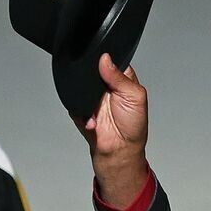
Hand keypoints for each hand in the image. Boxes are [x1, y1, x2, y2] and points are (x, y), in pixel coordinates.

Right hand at [74, 53, 149, 208]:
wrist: (119, 151)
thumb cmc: (133, 126)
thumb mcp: (135, 96)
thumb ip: (120, 77)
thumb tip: (105, 59)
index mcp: (122, 77)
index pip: (112, 59)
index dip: (107, 60)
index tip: (104, 66)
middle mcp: (106, 84)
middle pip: (93, 69)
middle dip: (94, 80)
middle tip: (102, 92)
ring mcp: (92, 96)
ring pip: (82, 84)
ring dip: (88, 97)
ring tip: (98, 110)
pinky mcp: (81, 107)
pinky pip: (74, 101)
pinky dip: (82, 111)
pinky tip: (93, 120)